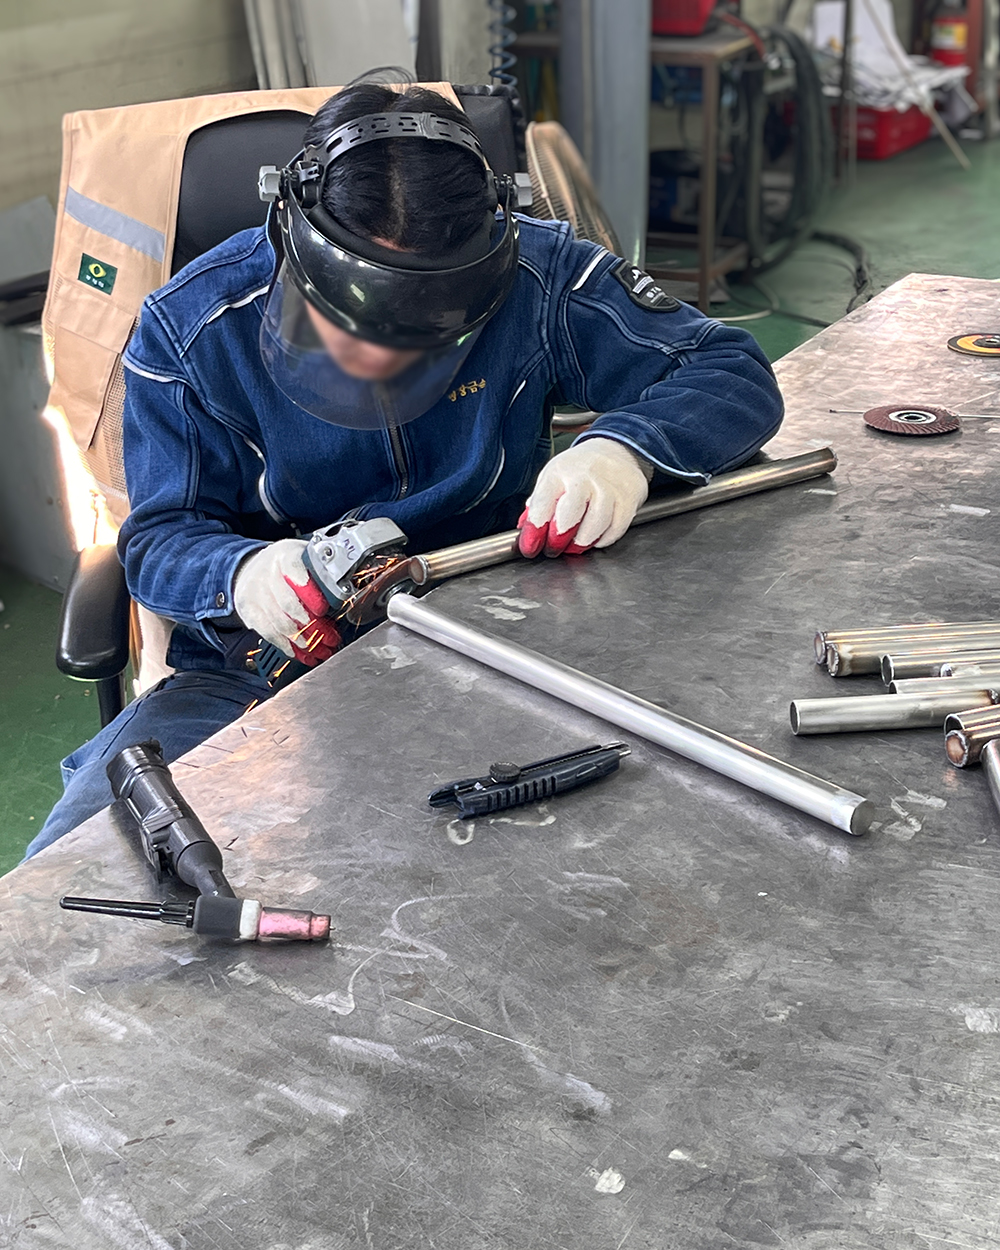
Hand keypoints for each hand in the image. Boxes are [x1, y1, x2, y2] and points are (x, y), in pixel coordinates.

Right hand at [233, 539, 340, 664]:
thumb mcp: (304, 558)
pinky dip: (285, 645)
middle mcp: (266, 573)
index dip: (309, 592)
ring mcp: (255, 592)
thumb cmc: (285, 566)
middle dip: (312, 625)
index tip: (322, 608)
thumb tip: (342, 599)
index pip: (294, 570)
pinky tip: (299, 652)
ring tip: (320, 649)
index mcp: (285, 555)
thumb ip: (320, 575)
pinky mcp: (248, 610)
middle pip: (287, 603)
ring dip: (302, 640)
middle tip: (329, 637)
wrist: (250, 568)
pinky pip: (267, 632)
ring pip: (279, 622)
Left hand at [518, 438, 651, 557]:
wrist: (617, 450)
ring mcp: (609, 488)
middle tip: (554, 548)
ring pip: (595, 526)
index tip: (529, 546)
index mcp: (559, 472)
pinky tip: (595, 537)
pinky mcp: (628, 499)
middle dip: (558, 539)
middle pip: (569, 517)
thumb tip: (526, 529)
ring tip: (575, 545)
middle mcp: (584, 478)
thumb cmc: (580, 468)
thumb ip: (539, 504)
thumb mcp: (553, 477)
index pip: (542, 505)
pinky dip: (603, 540)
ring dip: (582, 543)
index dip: (534, 531)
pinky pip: (615, 530)